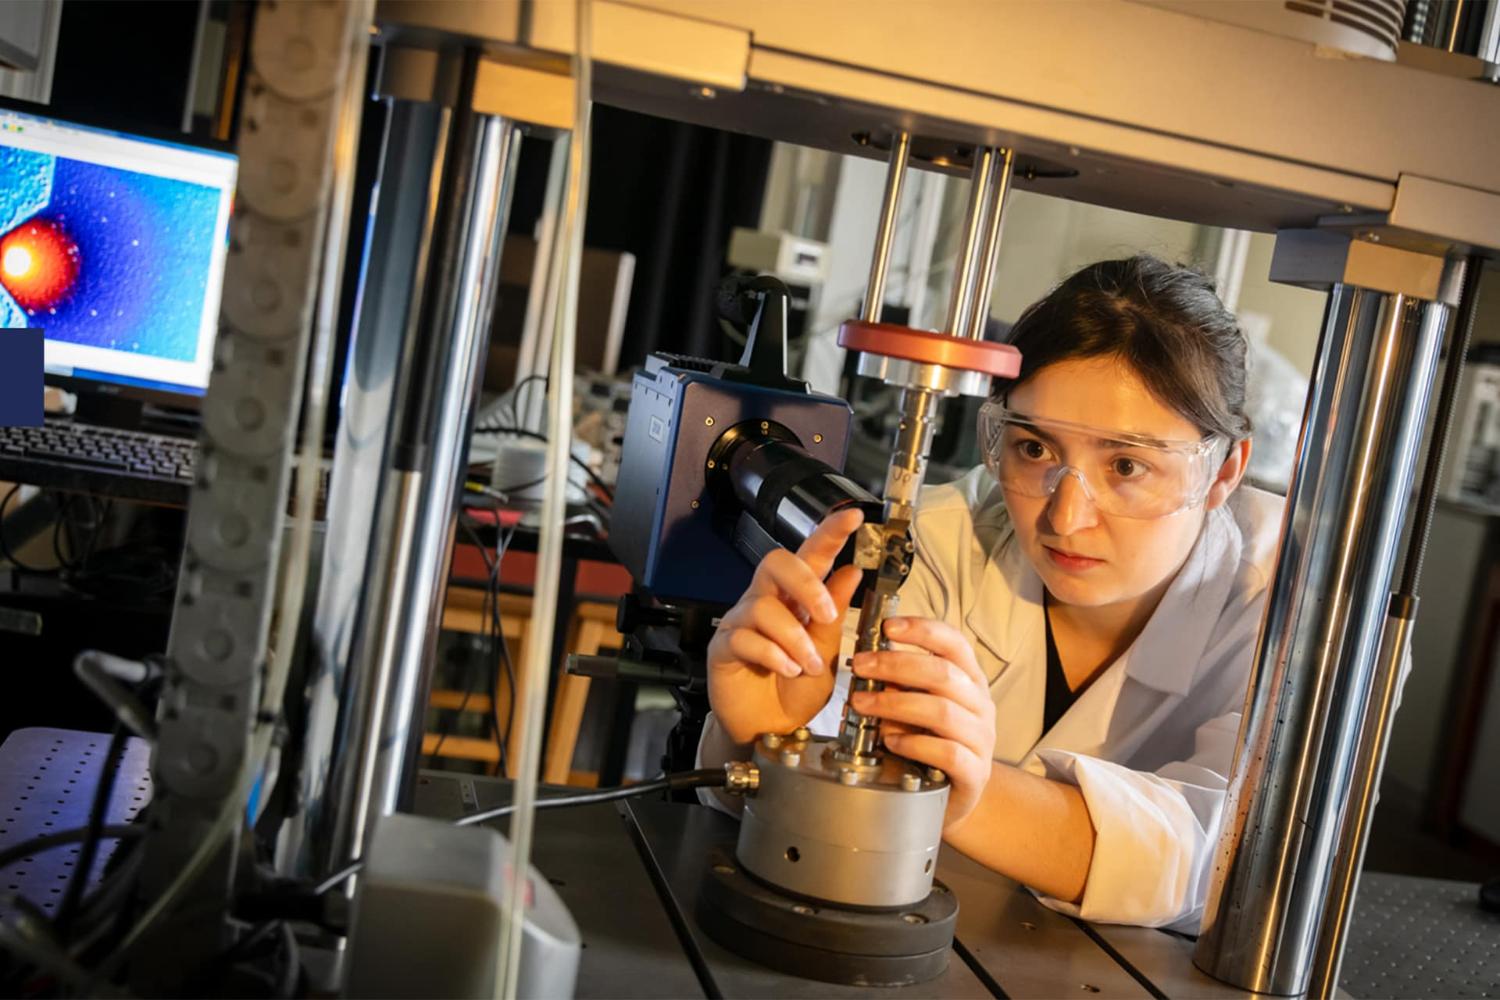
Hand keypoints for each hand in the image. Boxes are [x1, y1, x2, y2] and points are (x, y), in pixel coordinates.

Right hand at [706, 508, 865, 743]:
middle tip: (824, 613)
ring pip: (764, 606)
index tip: (853, 516)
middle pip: (775, 563)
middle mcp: (765, 602)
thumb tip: (851, 572)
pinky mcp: (723, 647)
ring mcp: (741, 623)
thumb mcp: (827, 652)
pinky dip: (772, 654)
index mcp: (794, 599)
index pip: (811, 556)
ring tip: (807, 665)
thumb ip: (834, 615)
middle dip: (804, 582)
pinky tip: (785, 669)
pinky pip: (744, 637)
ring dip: (794, 637)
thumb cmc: (795, 691)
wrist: (770, 731)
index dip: (829, 533)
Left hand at [848, 616, 995, 829]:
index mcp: (969, 680)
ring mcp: (981, 739)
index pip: (954, 643)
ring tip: (862, 704)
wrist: (954, 797)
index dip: (922, 630)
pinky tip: (890, 741)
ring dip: (895, 704)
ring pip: (942, 712)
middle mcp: (980, 705)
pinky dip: (914, 743)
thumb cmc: (931, 743)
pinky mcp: (975, 772)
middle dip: (895, 665)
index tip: (888, 626)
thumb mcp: (916, 706)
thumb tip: (867, 661)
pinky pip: (947, 752)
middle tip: (859, 666)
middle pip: (942, 674)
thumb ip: (899, 684)